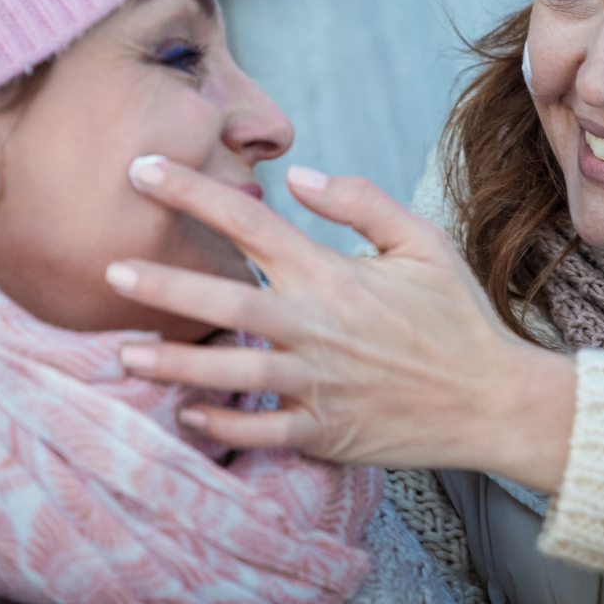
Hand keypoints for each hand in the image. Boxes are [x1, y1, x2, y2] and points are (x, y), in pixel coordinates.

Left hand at [106, 158, 578, 491]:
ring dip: (172, 361)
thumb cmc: (458, 317)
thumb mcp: (422, 242)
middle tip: (110, 269)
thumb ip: (359, 201)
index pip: (249, 222)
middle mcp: (315, 327)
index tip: (144, 171)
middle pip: (222, 299)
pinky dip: (217, 423)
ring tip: (122, 352)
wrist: (493, 400)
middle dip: (161, 283)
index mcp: (333, 274)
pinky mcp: (323, 432)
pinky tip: (184, 412)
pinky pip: (256, 430)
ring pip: (227, 372)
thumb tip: (298, 175)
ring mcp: (316, 385)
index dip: (191, 191)